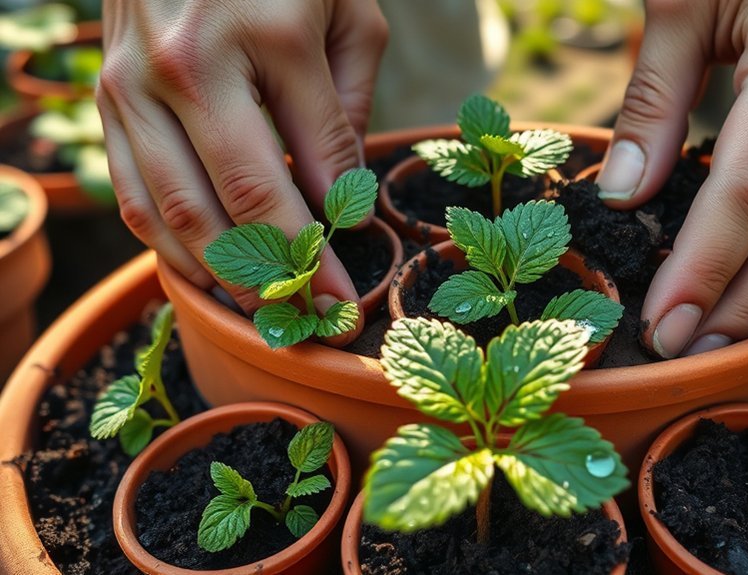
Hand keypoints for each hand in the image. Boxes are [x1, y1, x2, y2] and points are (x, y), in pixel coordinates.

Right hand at [97, 0, 387, 344]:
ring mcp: (132, 84)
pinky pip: (133, 194)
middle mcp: (187, 65)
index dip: (332, 242)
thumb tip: (340, 201)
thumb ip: (348, 107)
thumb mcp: (347, 17)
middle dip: (280, 276)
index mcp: (267, 36)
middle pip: (234, 202)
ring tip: (263, 316)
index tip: (348, 296)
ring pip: (175, 212)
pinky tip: (206, 277)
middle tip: (310, 320)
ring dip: (222, 277)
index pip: (312, 164)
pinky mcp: (105, 101)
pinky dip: (169, 247)